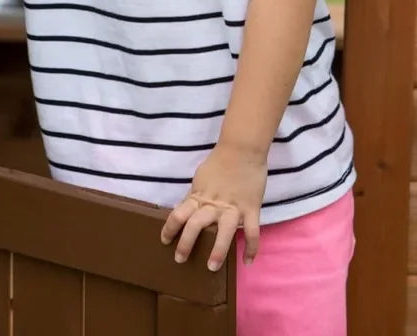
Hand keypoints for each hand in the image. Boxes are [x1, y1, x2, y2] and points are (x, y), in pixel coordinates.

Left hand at [160, 144, 266, 270]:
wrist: (242, 149)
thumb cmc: (219, 162)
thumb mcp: (201, 177)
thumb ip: (196, 195)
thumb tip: (187, 208)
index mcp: (199, 195)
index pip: (179, 213)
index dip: (169, 227)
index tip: (164, 241)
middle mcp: (214, 203)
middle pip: (196, 224)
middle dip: (186, 243)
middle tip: (179, 259)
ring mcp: (233, 207)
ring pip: (224, 232)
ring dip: (218, 251)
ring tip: (211, 267)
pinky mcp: (251, 209)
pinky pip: (253, 232)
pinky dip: (252, 248)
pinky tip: (247, 262)